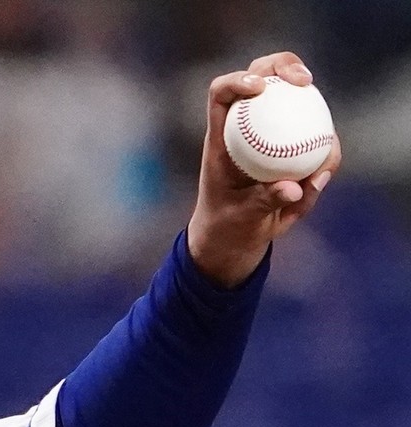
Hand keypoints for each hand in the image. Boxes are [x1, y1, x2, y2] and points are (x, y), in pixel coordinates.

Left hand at [186, 52, 342, 287]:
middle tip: (304, 82)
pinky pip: (318, 137)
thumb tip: (295, 188)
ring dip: (316, 112)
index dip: (238, 80)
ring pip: (296, 101)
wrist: (235, 239)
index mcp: (222, 138)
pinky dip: (326, 153)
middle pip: (263, 76)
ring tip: (323, 151)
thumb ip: (266, 202)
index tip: (260, 88)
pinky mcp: (295, 147)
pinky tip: (322, 177)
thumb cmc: (227, 225)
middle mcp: (247, 127)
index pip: (222, 94)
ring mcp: (272, 133)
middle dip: (284, 65)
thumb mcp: (241, 217)